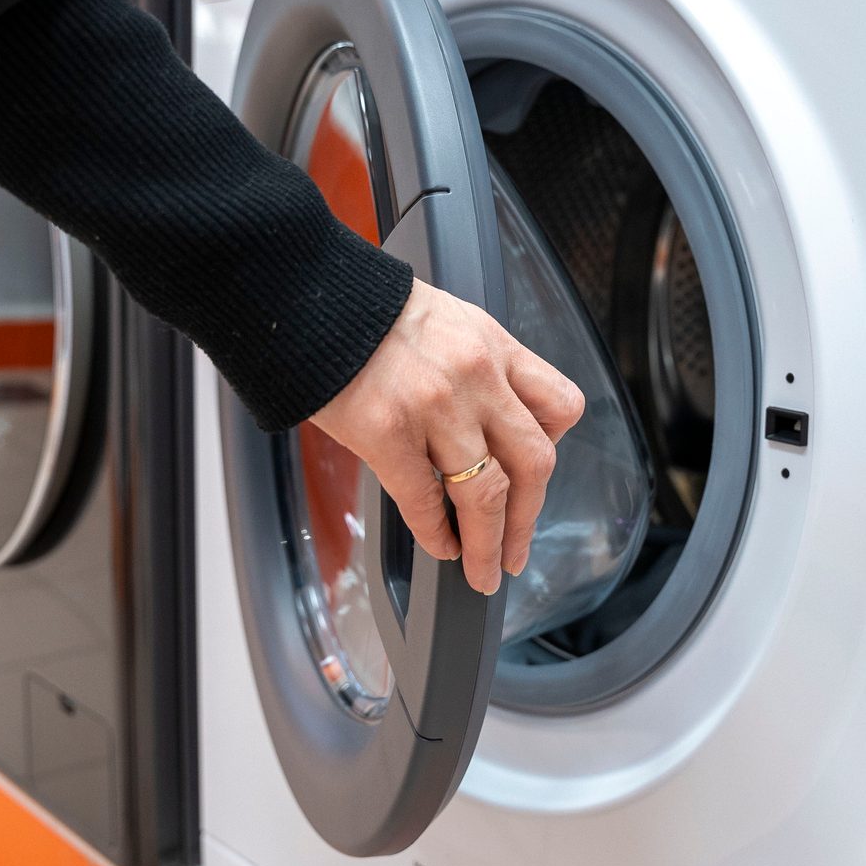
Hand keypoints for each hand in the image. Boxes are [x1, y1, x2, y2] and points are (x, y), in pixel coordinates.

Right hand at [311, 280, 584, 595]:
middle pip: (533, 463)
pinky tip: (438, 547)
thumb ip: (474, 368)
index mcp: (493, 346)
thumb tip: (481, 426)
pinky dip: (437, 535)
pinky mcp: (388, 432)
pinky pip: (426, 501)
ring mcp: (436, 406)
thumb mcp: (446, 320)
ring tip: (482, 570)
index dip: (553, 448)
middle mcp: (476, 376)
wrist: (306, 295)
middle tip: (518, 552)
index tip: (535, 476)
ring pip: (487, 494)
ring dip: (488, 545)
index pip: (558, 406)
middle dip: (528, 519)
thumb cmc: (366, 310)